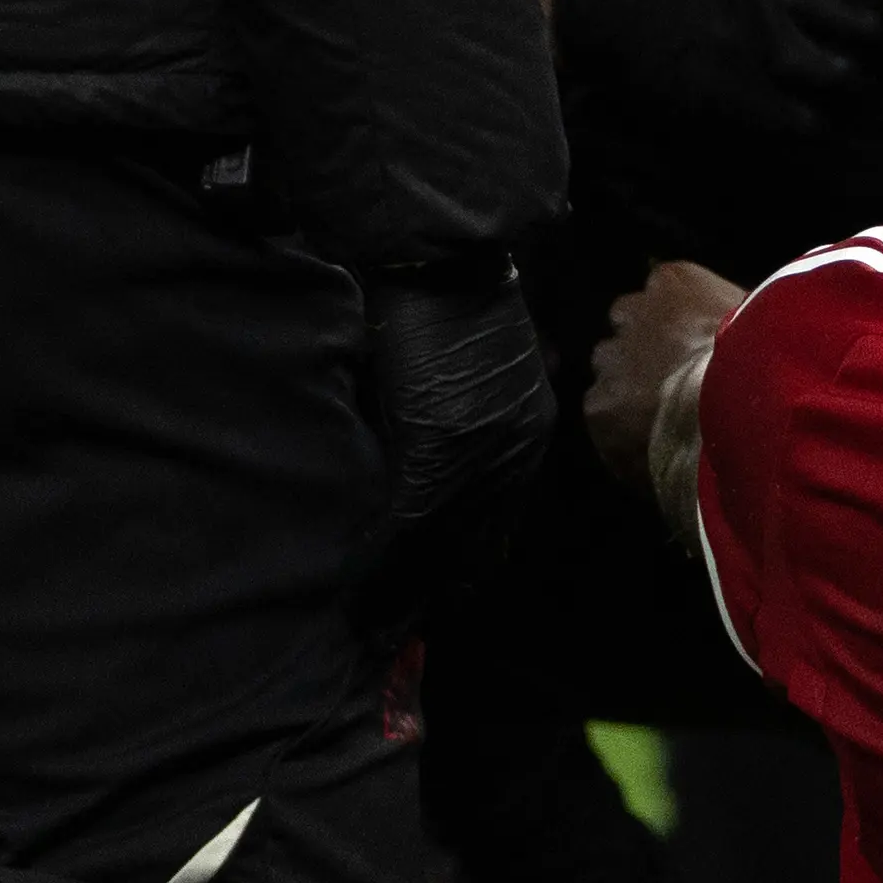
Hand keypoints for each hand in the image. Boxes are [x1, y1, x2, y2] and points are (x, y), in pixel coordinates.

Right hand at [359, 256, 557, 626]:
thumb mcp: (468, 373)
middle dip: (432, 588)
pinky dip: (382, 562)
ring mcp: (481, 452)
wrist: (441, 254)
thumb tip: (418, 464)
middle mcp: (515, 450)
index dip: (461, 562)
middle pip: (474, 544)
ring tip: (365, 627)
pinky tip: (357, 593)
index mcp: (524, 433)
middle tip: (391, 628)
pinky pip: (413, 523)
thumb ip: (457, 423)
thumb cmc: (444, 301)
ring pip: (442, 544)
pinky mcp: (441, 445)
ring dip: (400, 590)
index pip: (497, 520)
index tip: (434, 597)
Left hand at [585, 259, 746, 497]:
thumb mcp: (762, 318)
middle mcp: (632, 313)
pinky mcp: (599, 408)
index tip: (695, 342)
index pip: (663, 291)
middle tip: (676, 380)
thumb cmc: (763, 354)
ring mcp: (611, 360)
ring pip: (610, 372)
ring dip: (629, 389)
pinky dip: (624, 432)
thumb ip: (740, 315)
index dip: (679, 321)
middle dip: (645, 350)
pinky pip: (605, 419)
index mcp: (674, 282)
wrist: (736, 403)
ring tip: (664, 417)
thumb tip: (745, 327)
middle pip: (627, 326)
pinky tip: (654, 444)